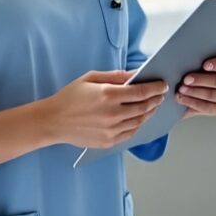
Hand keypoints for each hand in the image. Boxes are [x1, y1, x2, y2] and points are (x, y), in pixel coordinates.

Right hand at [43, 70, 166, 148]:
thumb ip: (115, 76)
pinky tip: (139, 118)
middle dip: (155, 99)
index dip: (155, 87)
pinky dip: (138, 124)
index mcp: (108, 94)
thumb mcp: (91, 78)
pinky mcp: (108, 141)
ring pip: (140, 121)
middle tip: (160, 94)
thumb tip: (136, 74)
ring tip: (152, 105)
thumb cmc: (70, 97)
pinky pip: (131, 133)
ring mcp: (111, 130)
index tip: (162, 84)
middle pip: (144, 107)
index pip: (141, 91)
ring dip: (149, 112)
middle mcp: (112, 113)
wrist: (53, 121)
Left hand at [176, 56, 215, 118]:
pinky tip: (183, 99)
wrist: (182, 91)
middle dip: (201, 80)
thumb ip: (192, 62)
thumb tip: (185, 64)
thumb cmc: (190, 73)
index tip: (204, 65)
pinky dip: (194, 103)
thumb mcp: (191, 65)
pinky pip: (209, 108)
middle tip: (186, 79)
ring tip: (181, 90)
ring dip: (195, 92)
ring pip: (214, 95)